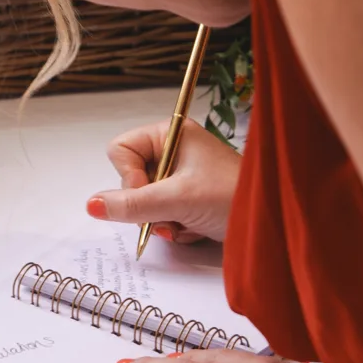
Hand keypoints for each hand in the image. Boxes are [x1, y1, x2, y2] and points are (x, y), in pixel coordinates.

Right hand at [86, 116, 240, 244]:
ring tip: (186, 223)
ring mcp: (182, 177)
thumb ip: (132, 204)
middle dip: (148, 205)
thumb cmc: (232, 196)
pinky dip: (175, 227)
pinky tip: (194, 229)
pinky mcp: (189, 199)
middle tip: (170, 213)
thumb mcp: (177, 199)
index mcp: (171, 134)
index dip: (128, 176)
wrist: (270, 222)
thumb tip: (92, 204)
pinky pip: (162, 215)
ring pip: (145, 203)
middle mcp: (174, 151)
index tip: (149, 192)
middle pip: (131, 180)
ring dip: (162, 220)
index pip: (120, 150)